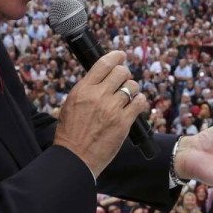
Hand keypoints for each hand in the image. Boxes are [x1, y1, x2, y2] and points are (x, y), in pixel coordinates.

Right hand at [53, 51, 144, 177]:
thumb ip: (86, 89)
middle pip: (121, 72)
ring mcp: (112, 109)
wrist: (75, 157)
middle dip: (125, 75)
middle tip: (123, 82)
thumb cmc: (71, 133)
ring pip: (132, 86)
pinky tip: (136, 106)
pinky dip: (140, 102)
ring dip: (133, 90)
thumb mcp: (71, 104)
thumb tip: (102, 78)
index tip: (121, 55)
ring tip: (128, 98)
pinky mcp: (123, 122)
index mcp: (83, 89)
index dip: (116, 56)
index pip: (103, 64)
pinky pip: (140, 103)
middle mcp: (98, 96)